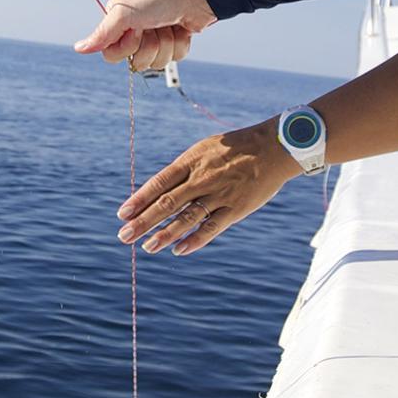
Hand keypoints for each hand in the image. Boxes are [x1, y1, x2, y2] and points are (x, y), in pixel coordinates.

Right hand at [74, 0, 216, 71]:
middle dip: (149, 46)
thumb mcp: (124, 13)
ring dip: (166, 44)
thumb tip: (78, 48)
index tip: (136, 30)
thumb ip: (102, 34)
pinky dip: (179, 44)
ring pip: (157, 62)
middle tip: (155, 26)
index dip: (126, 47)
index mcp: (117, 23)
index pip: (111, 55)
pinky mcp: (174, 41)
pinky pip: (174, 58)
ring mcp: (155, 37)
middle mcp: (134, 31)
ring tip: (169, 25)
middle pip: (136, 62)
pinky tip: (181, 29)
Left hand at [116, 120, 298, 255]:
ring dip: (165, 234)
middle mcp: (202, 178)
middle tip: (124, 237)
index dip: (139, 200)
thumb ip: (185, 169)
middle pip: (167, 203)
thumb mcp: (205, 149)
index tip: (122, 215)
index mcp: (191, 161)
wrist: (275, 147)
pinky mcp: (236, 208)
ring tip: (147, 247)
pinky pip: (212, 227)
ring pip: (187, 218)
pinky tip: (178, 250)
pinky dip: (194, 240)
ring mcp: (219, 194)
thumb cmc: (236, 147)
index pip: (159, 183)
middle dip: (143, 222)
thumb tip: (161, 189)